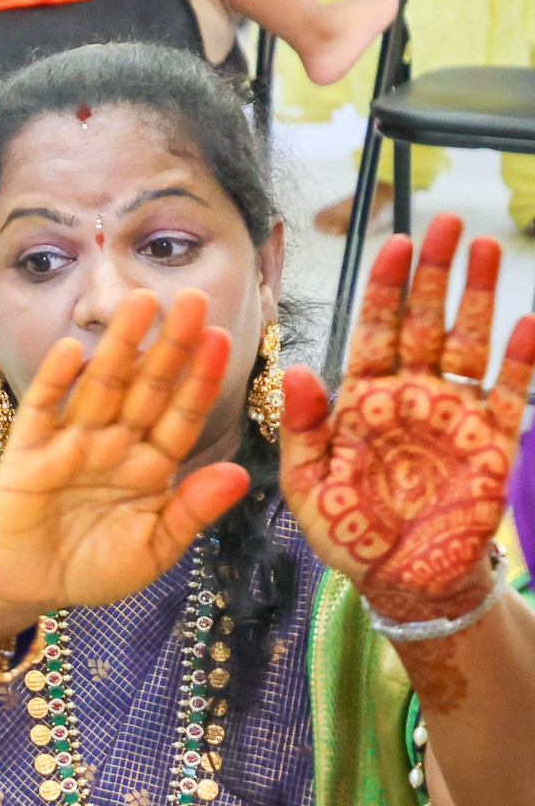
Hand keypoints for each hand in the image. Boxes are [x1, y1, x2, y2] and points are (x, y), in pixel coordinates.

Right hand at [0, 290, 250, 616]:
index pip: (182, 415)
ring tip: (140, 303)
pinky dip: (55, 381)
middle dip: (170, 345)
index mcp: (151, 467)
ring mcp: (71, 443)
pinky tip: (70, 351)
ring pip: (101, 386)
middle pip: (147, 388)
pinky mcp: (28, 452)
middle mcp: (114, 445)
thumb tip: (240, 476)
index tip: (224, 339)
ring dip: (120, 346)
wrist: (26, 587)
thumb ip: (192, 512)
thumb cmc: (93, 568)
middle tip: (193, 299)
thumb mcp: (153, 549)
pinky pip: (43, 410)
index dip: (201, 379)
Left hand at [280, 215, 534, 620]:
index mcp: (362, 400)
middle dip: (435, 274)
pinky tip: (527, 324)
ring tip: (486, 248)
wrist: (401, 581)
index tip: (396, 245)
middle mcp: (411, 396)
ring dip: (478, 297)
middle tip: (447, 224)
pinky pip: (511, 394)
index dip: (386, 289)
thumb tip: (294, 369)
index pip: (375, 331)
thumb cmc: (347, 533)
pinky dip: (520, 360)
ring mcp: (455, 414)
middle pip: (425, 322)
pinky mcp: (492, 442)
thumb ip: (301, 427)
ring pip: (468, 343)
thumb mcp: (308, 483)